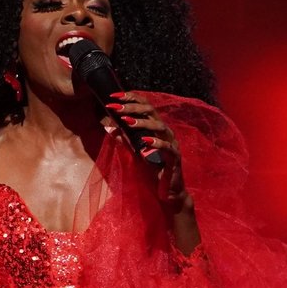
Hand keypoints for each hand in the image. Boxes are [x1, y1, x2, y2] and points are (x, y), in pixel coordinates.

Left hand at [105, 93, 188, 211]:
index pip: (144, 106)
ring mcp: (171, 142)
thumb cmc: (154, 169)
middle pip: (151, 110)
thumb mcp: (136, 152)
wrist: (169, 189)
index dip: (130, 98)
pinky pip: (167, 147)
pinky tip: (144, 141)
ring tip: (127, 122)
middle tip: (117, 107)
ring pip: (159, 125)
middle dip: (133, 107)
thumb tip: (111, 128)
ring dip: (142, 122)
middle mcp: (165, 131)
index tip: (113, 97)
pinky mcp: (175, 157)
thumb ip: (126, 140)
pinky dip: (156, 143)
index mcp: (156, 127)